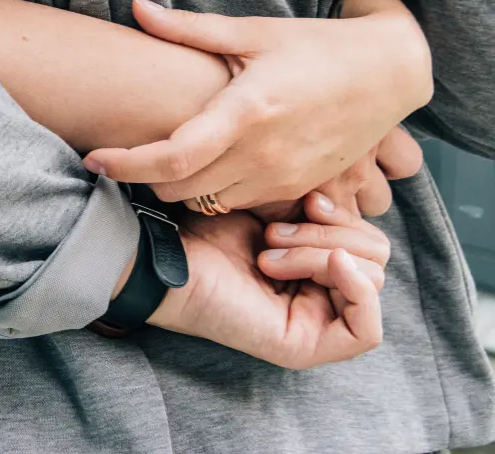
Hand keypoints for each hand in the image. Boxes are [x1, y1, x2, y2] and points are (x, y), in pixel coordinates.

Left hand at [83, 0, 431, 209]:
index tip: (94, 159)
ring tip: (172, 156)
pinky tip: (215, 163)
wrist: (390, 74)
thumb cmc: (318, 47)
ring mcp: (283, 178)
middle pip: (178, 190)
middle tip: (131, 152)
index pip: (171, 159)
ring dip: (180, 186)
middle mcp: (263, 154)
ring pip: (206, 202)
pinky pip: (238, 204)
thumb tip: (137, 9)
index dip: (124, 165)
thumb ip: (190, 29)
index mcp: (247, 112)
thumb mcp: (255, 32)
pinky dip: (216, 190)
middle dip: (146, 177)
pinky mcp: (298, 190)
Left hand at [148, 208, 383, 369]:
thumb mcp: (282, 207)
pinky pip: (367, 332)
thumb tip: (360, 200)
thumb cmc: (212, 230)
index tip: (308, 199)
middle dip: (330, 234)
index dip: (347, 217)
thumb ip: (324, 211)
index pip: (371, 243)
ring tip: (268, 253)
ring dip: (322, 253)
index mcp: (317, 265)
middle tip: (274, 232)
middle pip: (376, 260)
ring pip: (370, 283)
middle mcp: (321, 295)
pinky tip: (332, 264)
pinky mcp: (306, 348)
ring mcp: (316, 324)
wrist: (171, 255)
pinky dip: (358, 288)